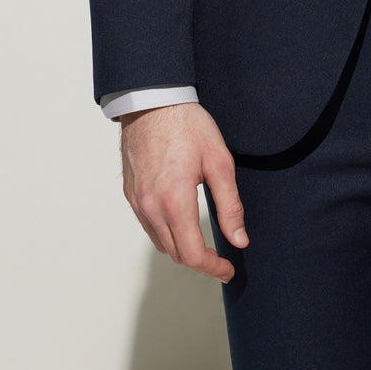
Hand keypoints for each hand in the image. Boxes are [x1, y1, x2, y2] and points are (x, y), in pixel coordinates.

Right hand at [119, 102, 247, 281]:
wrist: (152, 101)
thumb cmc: (187, 125)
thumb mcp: (219, 162)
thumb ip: (230, 205)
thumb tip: (239, 238)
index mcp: (175, 201)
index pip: (192, 255)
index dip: (213, 268)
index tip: (228, 268)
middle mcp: (151, 207)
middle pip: (176, 254)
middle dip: (200, 261)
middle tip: (221, 257)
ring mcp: (138, 202)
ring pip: (160, 243)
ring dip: (181, 248)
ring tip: (202, 241)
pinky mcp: (131, 194)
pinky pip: (148, 226)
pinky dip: (166, 232)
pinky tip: (180, 220)